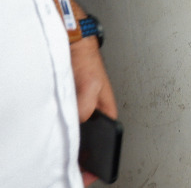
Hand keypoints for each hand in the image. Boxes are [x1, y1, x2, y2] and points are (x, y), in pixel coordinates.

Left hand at [70, 34, 116, 184]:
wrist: (72, 45)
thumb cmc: (87, 62)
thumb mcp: (90, 84)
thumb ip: (85, 106)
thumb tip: (77, 124)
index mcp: (107, 111)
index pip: (107, 142)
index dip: (99, 160)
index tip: (87, 173)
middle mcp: (94, 114)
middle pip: (91, 141)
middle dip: (83, 156)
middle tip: (72, 169)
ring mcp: (80, 112)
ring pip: (77, 135)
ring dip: (72, 145)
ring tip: (63, 158)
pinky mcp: (68, 108)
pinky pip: (65, 126)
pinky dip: (61, 134)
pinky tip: (54, 139)